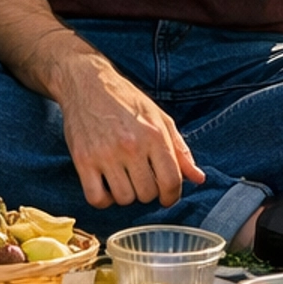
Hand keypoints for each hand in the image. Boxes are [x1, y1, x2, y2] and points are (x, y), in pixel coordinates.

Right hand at [42, 39, 205, 208]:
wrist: (88, 83)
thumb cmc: (127, 100)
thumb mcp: (160, 118)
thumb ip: (181, 150)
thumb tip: (199, 178)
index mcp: (154, 134)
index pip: (171, 181)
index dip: (172, 196)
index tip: (167, 197)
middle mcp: (131, 145)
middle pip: (147, 193)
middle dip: (148, 192)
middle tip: (142, 180)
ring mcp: (105, 154)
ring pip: (124, 198)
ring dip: (126, 195)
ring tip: (124, 179)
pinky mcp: (83, 160)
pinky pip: (96, 198)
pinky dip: (103, 200)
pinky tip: (106, 186)